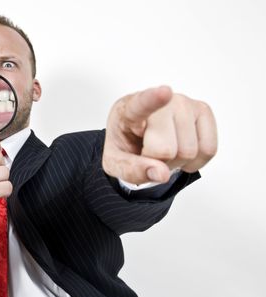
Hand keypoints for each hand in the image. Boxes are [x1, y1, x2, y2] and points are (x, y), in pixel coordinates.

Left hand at [102, 86, 217, 183]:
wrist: (136, 135)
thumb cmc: (126, 143)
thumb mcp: (116, 163)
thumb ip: (132, 170)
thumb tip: (162, 174)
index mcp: (129, 110)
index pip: (142, 104)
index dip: (154, 99)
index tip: (165, 92)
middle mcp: (160, 100)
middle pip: (167, 149)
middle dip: (159, 163)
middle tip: (150, 154)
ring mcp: (184, 103)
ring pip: (189, 152)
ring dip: (177, 163)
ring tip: (165, 151)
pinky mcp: (203, 110)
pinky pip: (208, 149)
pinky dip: (195, 161)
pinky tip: (181, 152)